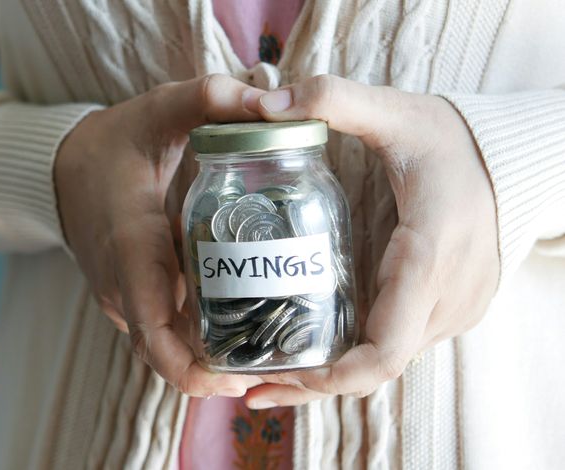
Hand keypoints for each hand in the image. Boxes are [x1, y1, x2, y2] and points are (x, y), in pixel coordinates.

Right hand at [55, 74, 266, 396]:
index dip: (194, 371)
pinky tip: (241, 321)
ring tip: (269, 347)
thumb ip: (208, 99)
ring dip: (210, 357)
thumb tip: (270, 103)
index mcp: (131, 250)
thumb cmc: (111, 144)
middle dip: (217, 372)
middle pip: (167, 355)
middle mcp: (122, 287)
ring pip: (166, 346)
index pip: (155, 335)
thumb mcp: (157, 111)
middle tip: (275, 365)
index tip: (240, 379)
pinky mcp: (127, 297)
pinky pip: (162, 330)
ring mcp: (121, 297)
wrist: (60, 168)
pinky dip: (196, 337)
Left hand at [242, 75, 499, 406]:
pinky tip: (310, 352)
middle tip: (248, 385)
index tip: (283, 378)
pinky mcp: (448, 310)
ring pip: (385, 363)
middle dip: (313, 382)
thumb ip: (334, 100)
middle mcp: (445, 298)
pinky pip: (396, 346)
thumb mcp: (396, 112)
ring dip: (330, 375)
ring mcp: (452, 311)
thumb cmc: (454, 140)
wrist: (516, 158)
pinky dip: (354, 357)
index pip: (385, 348)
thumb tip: (264, 103)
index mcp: (428, 257)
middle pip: (375, 367)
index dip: (333, 377)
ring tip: (265, 373)